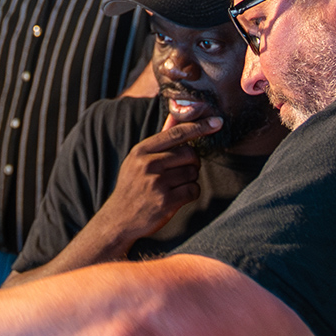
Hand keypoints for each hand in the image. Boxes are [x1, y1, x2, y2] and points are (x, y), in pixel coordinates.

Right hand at [98, 114, 221, 242]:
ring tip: (175, 186)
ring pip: (193, 173)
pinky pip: (193, 190)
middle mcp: (148, 165)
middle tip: (183, 170)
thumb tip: (174, 115)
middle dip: (193, 162)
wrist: (119, 219)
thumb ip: (159, 141)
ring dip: (191, 179)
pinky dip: (191, 193)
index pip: (176, 133)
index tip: (216, 122)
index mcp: (141, 151)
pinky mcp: (166, 202)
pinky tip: (178, 197)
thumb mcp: (137, 161)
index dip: (199, 127)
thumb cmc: (132, 187)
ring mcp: (157, 183)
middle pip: (190, 154)